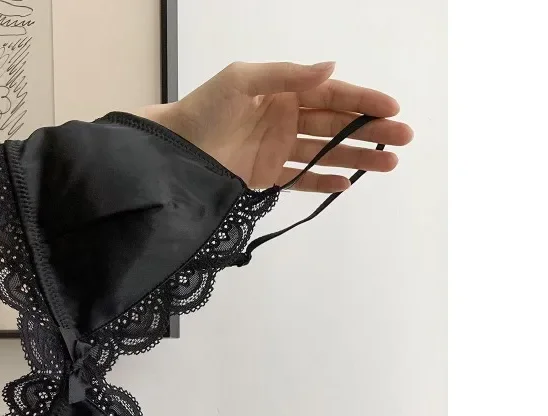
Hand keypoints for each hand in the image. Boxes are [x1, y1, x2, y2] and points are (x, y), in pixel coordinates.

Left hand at [141, 61, 412, 191]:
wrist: (174, 151)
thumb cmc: (204, 110)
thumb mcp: (243, 81)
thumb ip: (287, 76)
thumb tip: (331, 68)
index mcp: (284, 91)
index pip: (332, 95)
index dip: (363, 101)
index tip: (392, 109)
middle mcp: (287, 118)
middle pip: (337, 125)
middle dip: (370, 130)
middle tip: (402, 139)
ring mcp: (279, 149)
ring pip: (325, 153)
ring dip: (356, 158)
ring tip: (387, 164)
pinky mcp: (267, 177)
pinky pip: (301, 180)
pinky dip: (322, 183)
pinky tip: (346, 185)